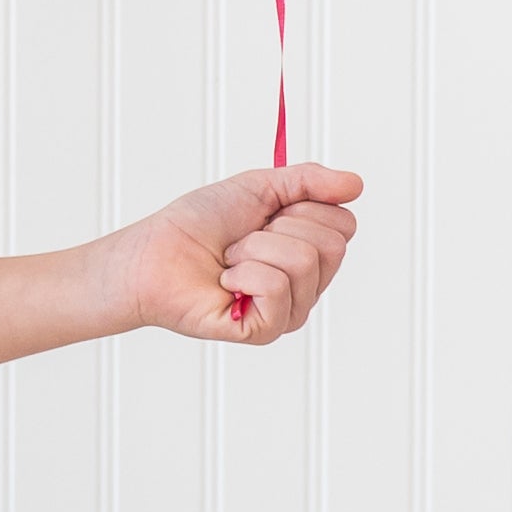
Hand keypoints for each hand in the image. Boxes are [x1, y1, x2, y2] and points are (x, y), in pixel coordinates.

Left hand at [103, 162, 362, 344]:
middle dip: (279, 228)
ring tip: (230, 261)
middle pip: (333, 245)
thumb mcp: (260, 187)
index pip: (345, 225)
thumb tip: (357, 184)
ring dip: (255, 249)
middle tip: (243, 239)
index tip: (268, 213)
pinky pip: (277, 287)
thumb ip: (309, 181)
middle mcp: (307, 285)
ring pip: (304, 262)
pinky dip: (244, 274)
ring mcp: (289, 311)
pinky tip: (226, 283)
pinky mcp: (265, 330)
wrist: (155, 253)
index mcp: (311, 252)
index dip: (304, 208)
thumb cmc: (200, 224)